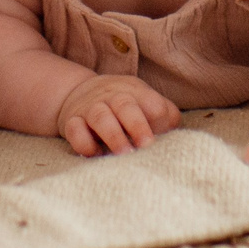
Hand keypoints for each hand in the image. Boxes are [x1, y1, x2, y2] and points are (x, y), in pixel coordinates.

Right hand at [54, 75, 179, 157]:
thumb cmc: (125, 106)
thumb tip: (176, 138)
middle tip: (147, 147)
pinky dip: (84, 143)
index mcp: (136, 92)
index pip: (152, 102)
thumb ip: (165, 117)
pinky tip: (95, 154)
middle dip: (137, 126)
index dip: (159, 120)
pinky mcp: (72, 122)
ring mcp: (90, 108)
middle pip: (125, 105)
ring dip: (113, 136)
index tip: (162, 139)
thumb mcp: (145, 102)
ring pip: (100, 117)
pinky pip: (74, 130)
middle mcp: (112, 97)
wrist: (80, 92)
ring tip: (124, 155)